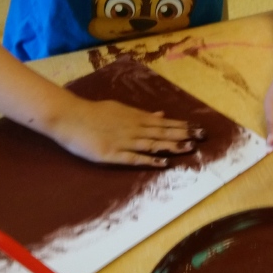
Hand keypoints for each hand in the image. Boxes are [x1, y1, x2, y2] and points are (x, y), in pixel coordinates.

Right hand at [47, 96, 201, 165]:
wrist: (69, 116)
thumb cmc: (93, 112)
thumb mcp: (120, 109)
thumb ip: (141, 114)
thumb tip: (161, 114)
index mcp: (135, 117)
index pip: (164, 122)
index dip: (182, 126)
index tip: (199, 128)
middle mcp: (133, 128)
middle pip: (162, 132)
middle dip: (184, 134)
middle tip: (203, 137)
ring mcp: (123, 141)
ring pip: (152, 144)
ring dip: (172, 146)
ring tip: (190, 148)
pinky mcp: (111, 154)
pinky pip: (133, 158)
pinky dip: (149, 160)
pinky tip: (163, 162)